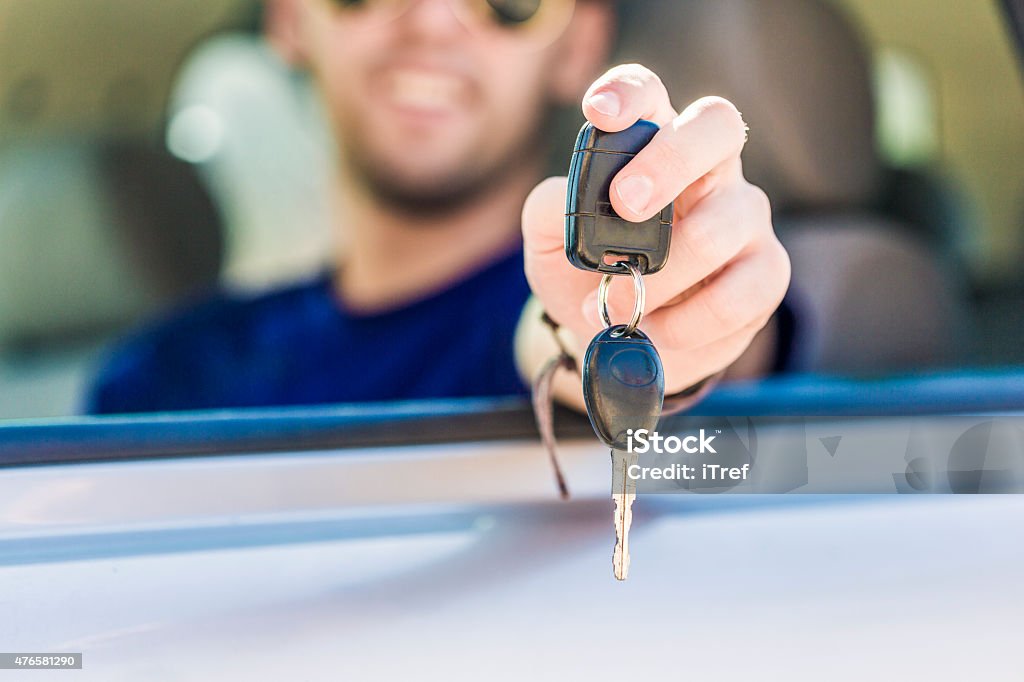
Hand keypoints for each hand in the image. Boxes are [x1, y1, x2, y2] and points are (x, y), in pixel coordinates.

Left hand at [520, 64, 790, 398]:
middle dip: (671, 160)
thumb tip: (571, 198)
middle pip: (718, 125)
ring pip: (721, 226)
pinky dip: (686, 322)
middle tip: (626, 205)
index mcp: (649, 146)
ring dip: (661, 275)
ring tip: (615, 305)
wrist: (616, 342)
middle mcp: (708, 169)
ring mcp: (744, 218)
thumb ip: (552, 210)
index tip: (599, 113)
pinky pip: (738, 294)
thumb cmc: (586, 276)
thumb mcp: (551, 244)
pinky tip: (655, 330)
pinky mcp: (766, 274)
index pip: (650, 95)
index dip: (630, 94)